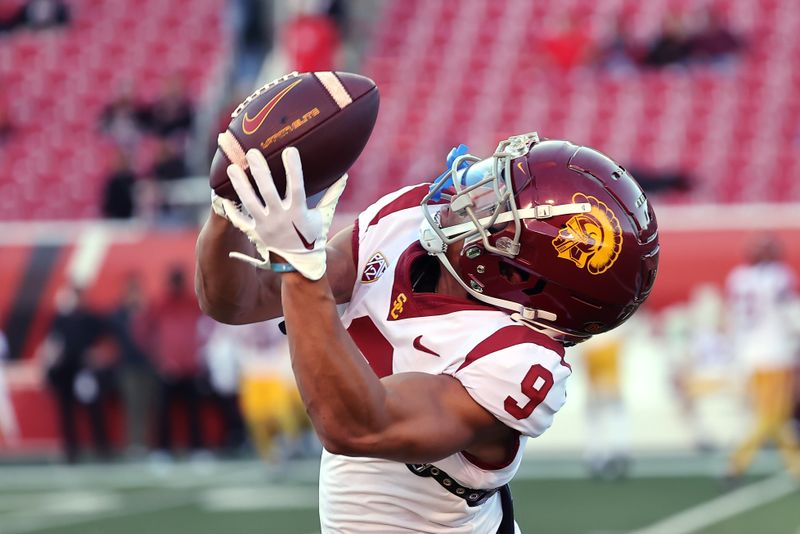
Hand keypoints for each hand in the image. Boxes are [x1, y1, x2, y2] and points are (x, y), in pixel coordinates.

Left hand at [222, 147, 346, 280]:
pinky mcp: (255, 233)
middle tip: (252, 153)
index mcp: (298, 212)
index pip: (297, 186)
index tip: (289, 150)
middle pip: (268, 192)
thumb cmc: (312, 236)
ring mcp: (266, 226)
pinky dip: (232, 211)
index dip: (293, 169)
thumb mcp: (323, 216)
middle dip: (260, 171)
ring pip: (250, 203)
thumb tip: (344, 176)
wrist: (299, 265)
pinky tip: (222, 196)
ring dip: (240, 185)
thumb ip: (332, 195)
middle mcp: (280, 218)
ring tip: (232, 168)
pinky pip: (240, 221)